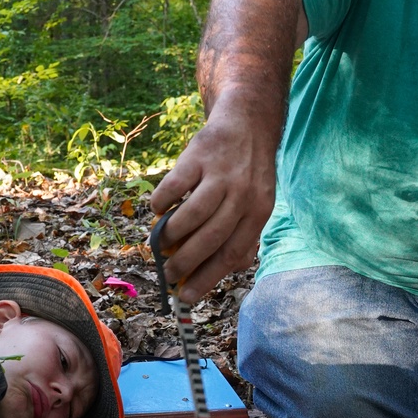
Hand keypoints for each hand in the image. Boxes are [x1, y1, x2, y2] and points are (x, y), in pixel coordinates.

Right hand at [150, 104, 277, 303]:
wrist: (247, 122)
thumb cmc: (249, 172)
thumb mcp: (258, 201)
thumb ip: (245, 234)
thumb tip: (224, 269)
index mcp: (259, 210)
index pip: (232, 252)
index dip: (208, 277)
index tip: (186, 296)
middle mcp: (242, 193)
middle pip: (211, 238)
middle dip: (186, 263)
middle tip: (169, 275)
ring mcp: (220, 174)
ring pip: (192, 215)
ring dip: (172, 236)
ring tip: (161, 244)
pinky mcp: (198, 155)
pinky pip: (174, 186)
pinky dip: (162, 203)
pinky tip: (159, 210)